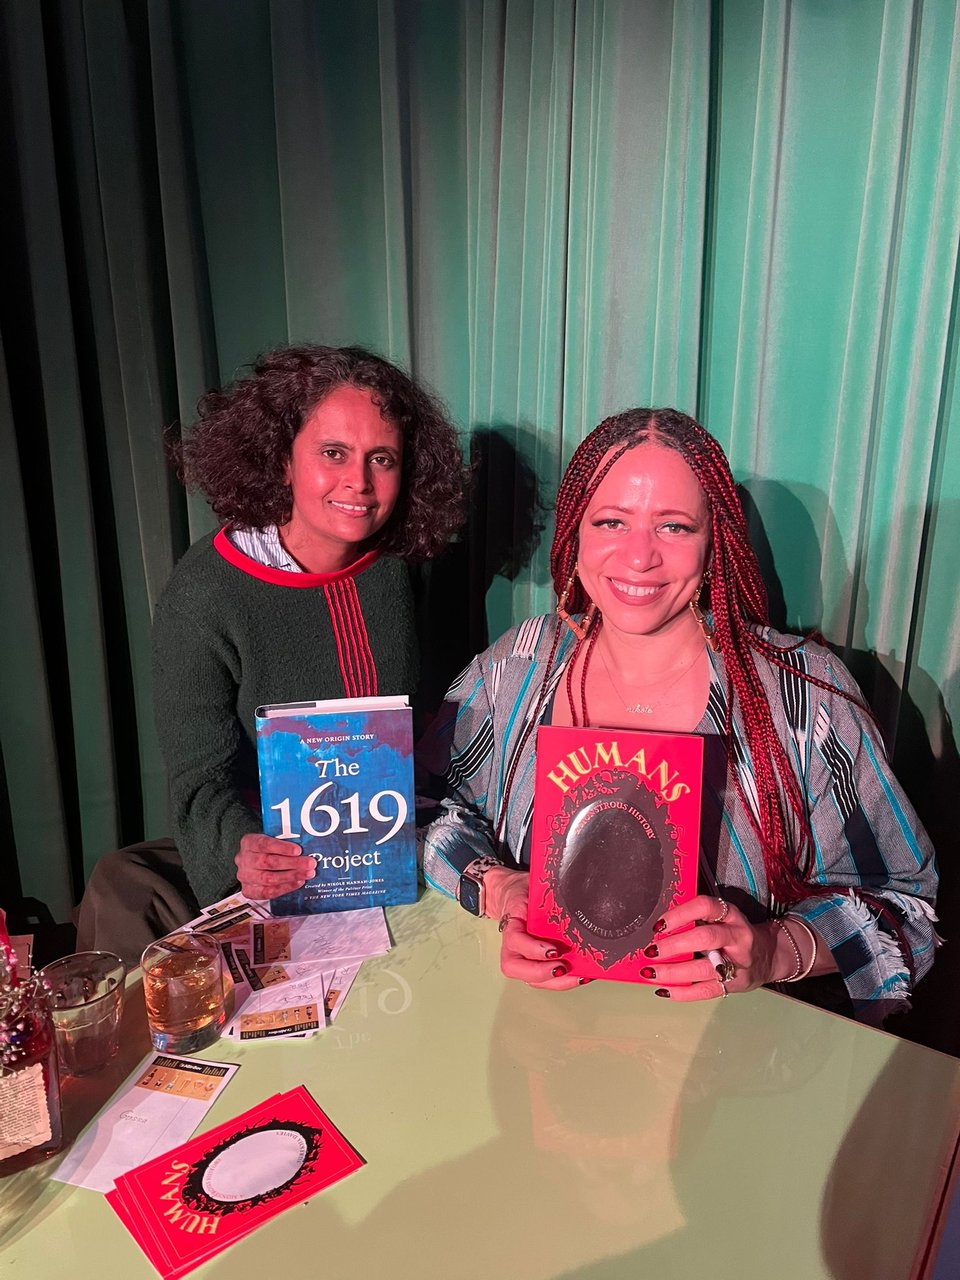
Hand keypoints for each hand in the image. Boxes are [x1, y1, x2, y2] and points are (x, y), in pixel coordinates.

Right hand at [234, 833, 316, 900]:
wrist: (254, 862)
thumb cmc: (267, 849)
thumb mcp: (273, 839)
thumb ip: (285, 840)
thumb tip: (308, 844)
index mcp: (249, 842)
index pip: (264, 844)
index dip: (282, 848)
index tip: (298, 850)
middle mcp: (244, 859)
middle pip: (268, 862)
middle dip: (292, 863)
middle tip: (309, 863)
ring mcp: (245, 876)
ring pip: (268, 878)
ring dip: (291, 876)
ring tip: (307, 874)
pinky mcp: (249, 890)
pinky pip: (268, 892)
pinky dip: (285, 888)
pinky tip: (297, 882)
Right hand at [484, 868, 581, 989]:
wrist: (511, 895)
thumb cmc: (522, 892)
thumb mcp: (531, 885)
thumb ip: (547, 889)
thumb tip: (572, 888)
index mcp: (512, 923)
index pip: (515, 940)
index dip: (533, 949)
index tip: (553, 951)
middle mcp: (513, 945)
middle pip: (518, 969)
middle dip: (543, 973)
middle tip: (564, 968)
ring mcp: (522, 956)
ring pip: (531, 979)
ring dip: (556, 982)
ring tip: (579, 976)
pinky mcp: (533, 962)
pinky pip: (543, 978)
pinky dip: (561, 981)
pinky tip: (579, 975)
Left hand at [640, 894, 780, 1001]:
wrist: (769, 956)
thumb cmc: (735, 934)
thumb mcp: (723, 918)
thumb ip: (697, 919)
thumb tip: (658, 928)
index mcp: (731, 915)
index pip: (704, 907)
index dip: (679, 914)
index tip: (658, 925)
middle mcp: (737, 937)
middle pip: (705, 938)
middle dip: (674, 945)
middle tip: (651, 951)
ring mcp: (737, 963)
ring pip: (703, 969)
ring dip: (673, 972)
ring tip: (650, 973)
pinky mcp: (734, 985)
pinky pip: (706, 991)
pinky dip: (682, 992)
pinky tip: (664, 990)